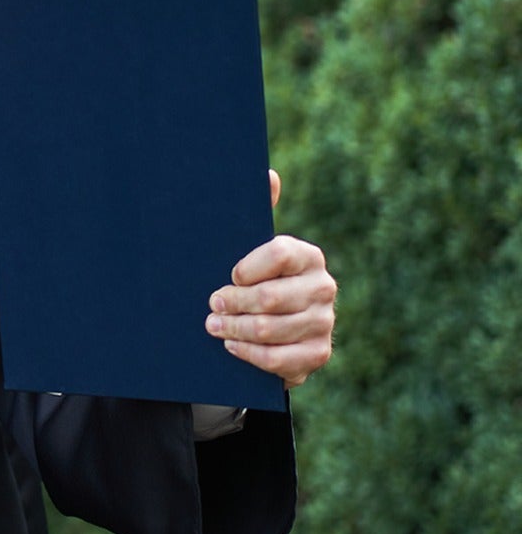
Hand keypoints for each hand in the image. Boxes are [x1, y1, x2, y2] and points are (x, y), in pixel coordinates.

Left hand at [205, 170, 335, 387]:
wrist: (272, 328)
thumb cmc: (254, 280)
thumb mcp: (251, 248)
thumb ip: (258, 212)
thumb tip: (268, 174)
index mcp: (308, 256)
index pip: (278, 253)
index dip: (247, 267)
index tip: (228, 275)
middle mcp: (323, 287)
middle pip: (270, 297)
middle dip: (232, 303)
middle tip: (211, 304)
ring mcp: (323, 323)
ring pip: (270, 329)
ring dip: (234, 329)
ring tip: (213, 326)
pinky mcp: (317, 354)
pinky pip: (278, 359)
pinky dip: (249, 354)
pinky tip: (232, 346)